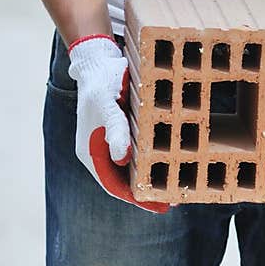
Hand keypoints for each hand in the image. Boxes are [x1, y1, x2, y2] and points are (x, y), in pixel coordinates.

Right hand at [67, 34, 168, 212]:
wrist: (96, 59)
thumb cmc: (101, 81)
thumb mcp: (108, 105)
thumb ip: (115, 130)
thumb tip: (123, 159)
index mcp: (90, 152)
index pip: (114, 185)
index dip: (137, 199)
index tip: (160, 206)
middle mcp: (98, 151)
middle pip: (122, 180)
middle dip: (146, 190)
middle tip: (173, 197)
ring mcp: (107, 141)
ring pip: (128, 167)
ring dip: (148, 175)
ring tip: (172, 181)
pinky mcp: (117, 130)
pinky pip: (132, 151)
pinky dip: (147, 159)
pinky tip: (163, 158)